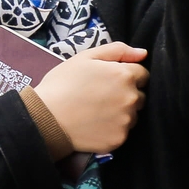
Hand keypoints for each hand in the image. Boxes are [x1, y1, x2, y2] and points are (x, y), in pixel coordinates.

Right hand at [33, 43, 148, 153]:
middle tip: (101, 96)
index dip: (126, 76)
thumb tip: (143, 53)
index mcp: (124, 75)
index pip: (143, 75)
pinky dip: (112, 128)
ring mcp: (127, 121)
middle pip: (140, 96)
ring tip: (96, 111)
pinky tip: (94, 124)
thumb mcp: (85, 57)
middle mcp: (131, 98)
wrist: (46, 117)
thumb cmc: (62, 83)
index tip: (109, 81)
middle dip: (126, 94)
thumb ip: (117, 50)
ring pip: (132, 115)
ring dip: (121, 112)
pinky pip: (122, 131)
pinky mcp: (120, 139)